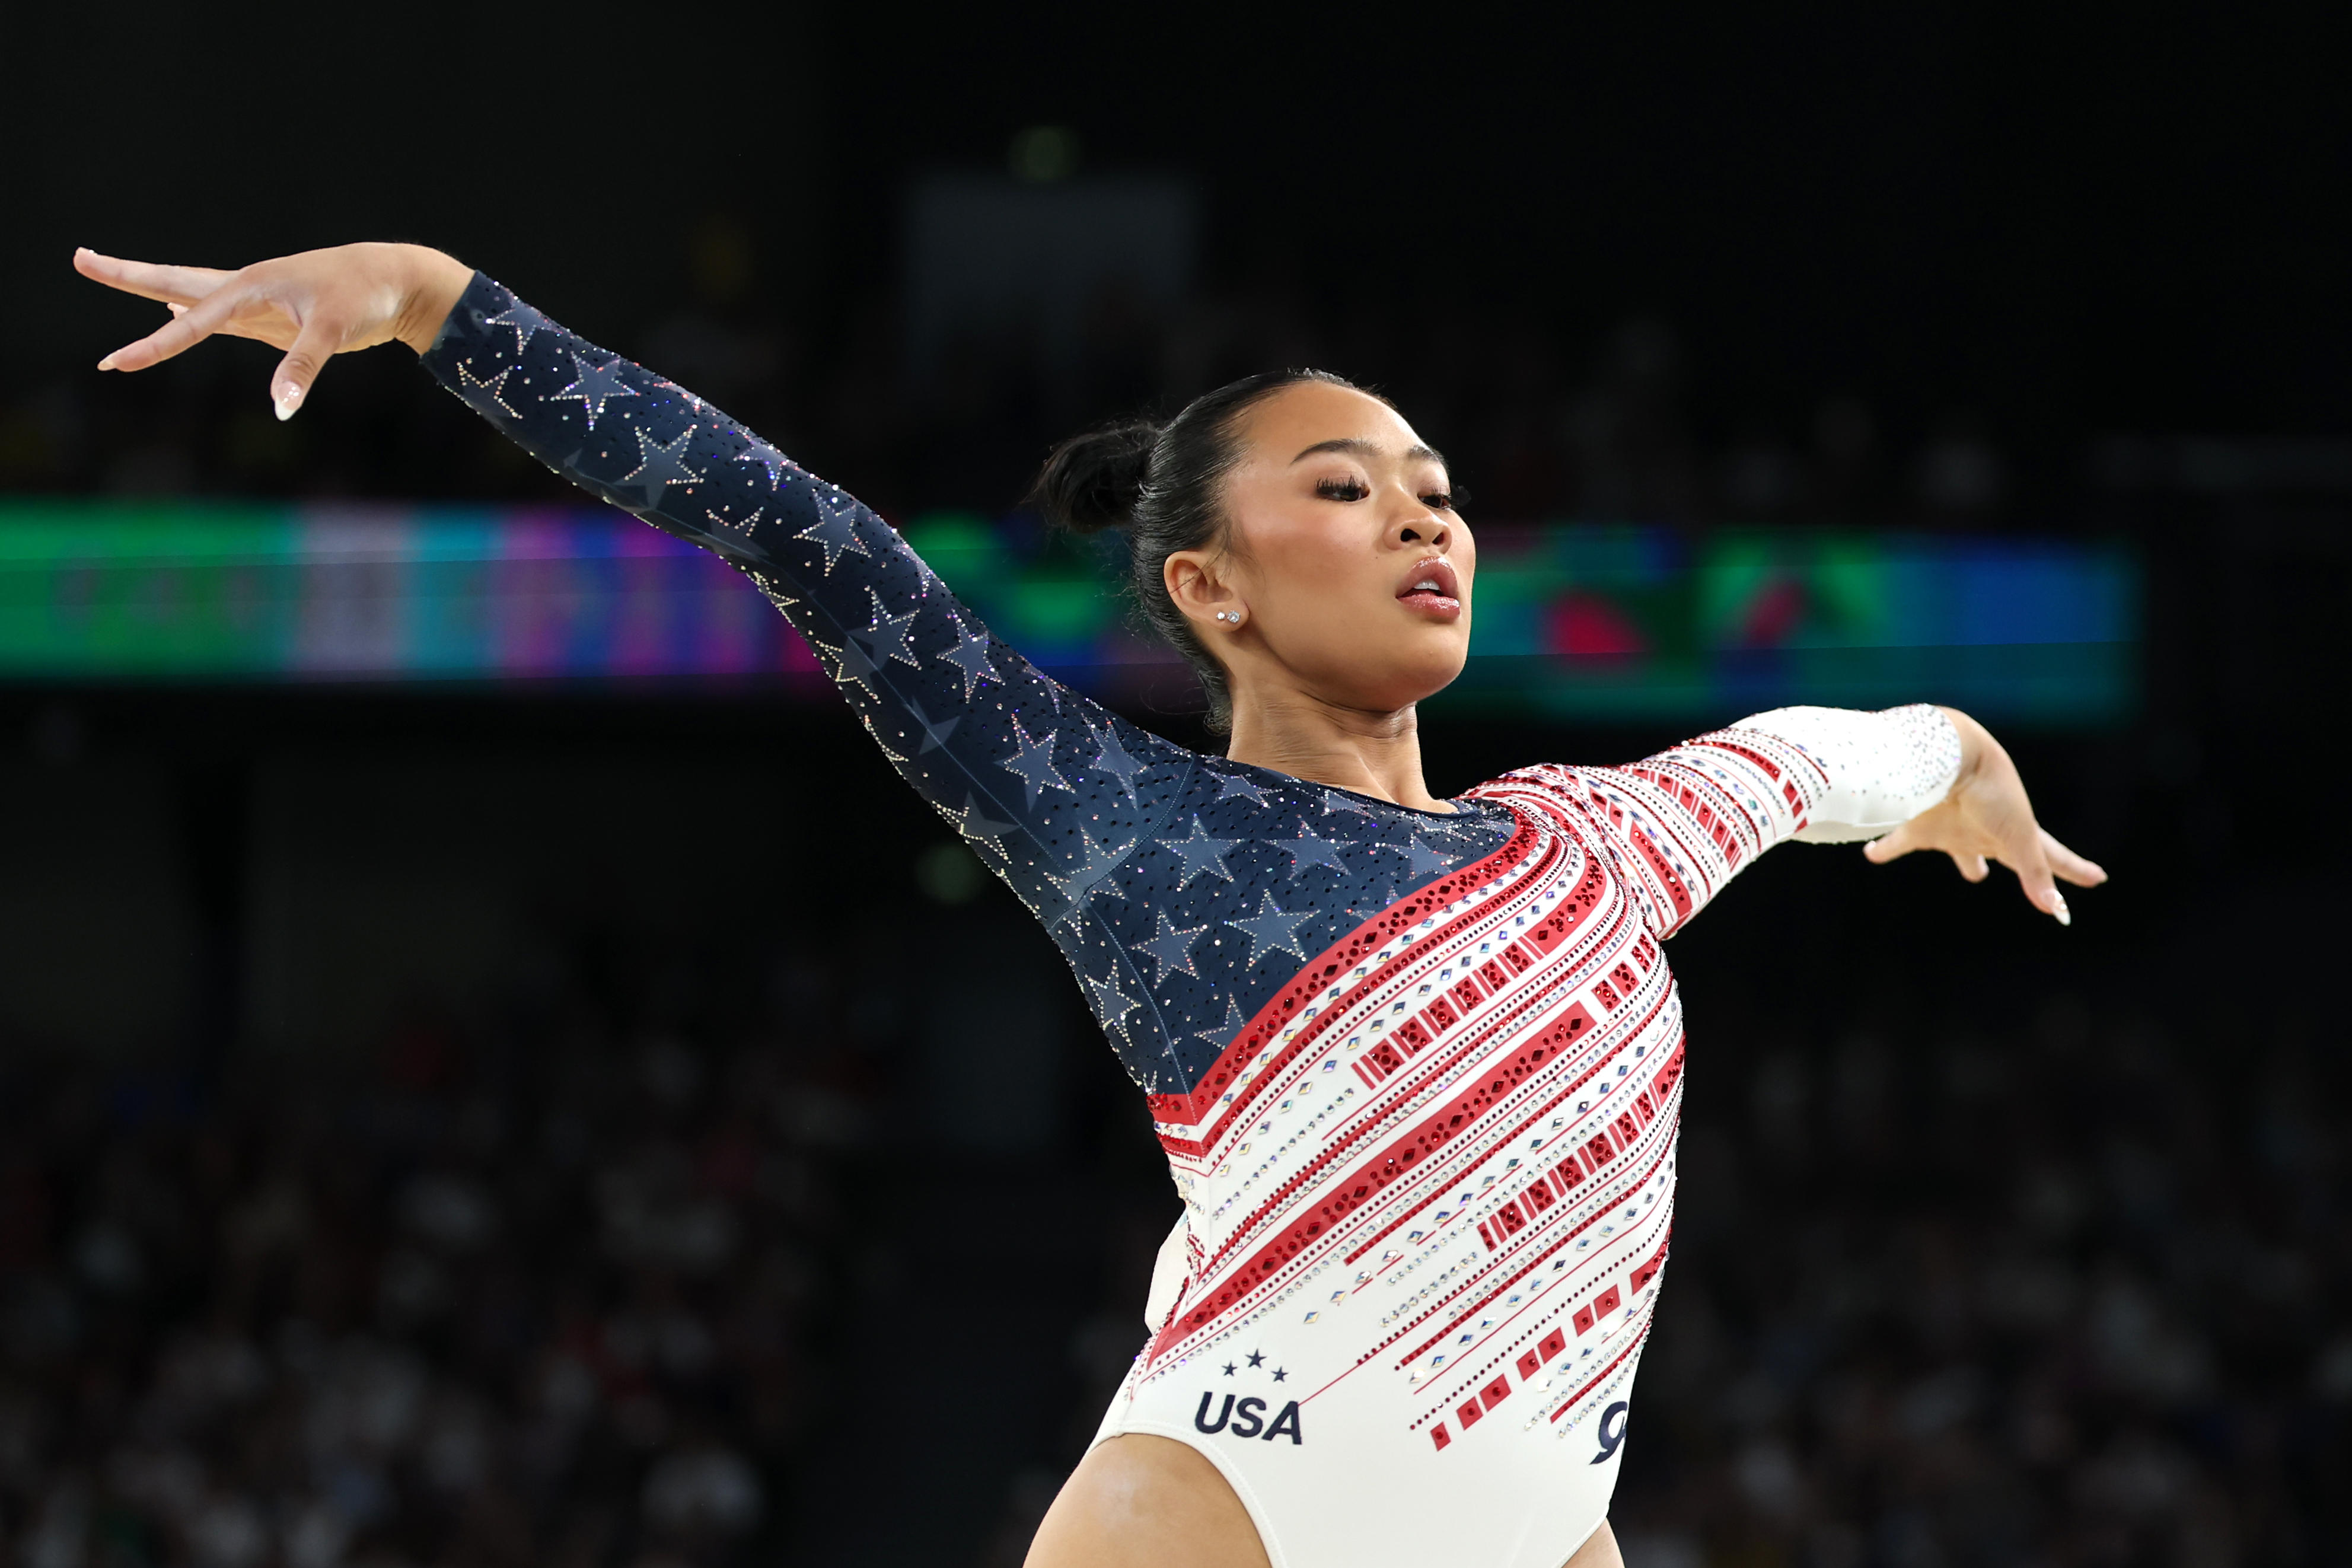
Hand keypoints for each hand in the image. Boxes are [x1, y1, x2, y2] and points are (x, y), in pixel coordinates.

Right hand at [75, 243, 473, 419]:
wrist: (396, 280)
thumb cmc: (364, 296)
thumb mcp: (334, 330)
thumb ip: (303, 366)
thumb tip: (280, 407)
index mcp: (251, 286)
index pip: (192, 321)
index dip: (155, 346)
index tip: (117, 363)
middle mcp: (245, 288)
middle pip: (173, 281)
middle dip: (126, 276)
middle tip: (79, 258)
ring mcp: (256, 302)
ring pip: (193, 296)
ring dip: (152, 290)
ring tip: (107, 273)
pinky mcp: (271, 317)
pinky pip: (221, 317)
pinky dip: (192, 316)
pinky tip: (173, 315)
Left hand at [1862, 707, 2107, 923]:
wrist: (1955, 755)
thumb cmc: (1993, 792)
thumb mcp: (2018, 837)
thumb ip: (2035, 875)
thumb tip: (2057, 911)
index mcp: (2017, 834)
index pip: (2052, 858)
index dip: (2073, 870)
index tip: (2098, 878)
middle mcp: (1987, 832)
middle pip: (2004, 853)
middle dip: (2014, 864)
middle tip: (2020, 877)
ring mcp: (1955, 826)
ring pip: (1960, 848)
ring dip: (1964, 859)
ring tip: (1971, 870)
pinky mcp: (1920, 823)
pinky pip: (1898, 840)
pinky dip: (1884, 848)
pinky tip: (1870, 853)